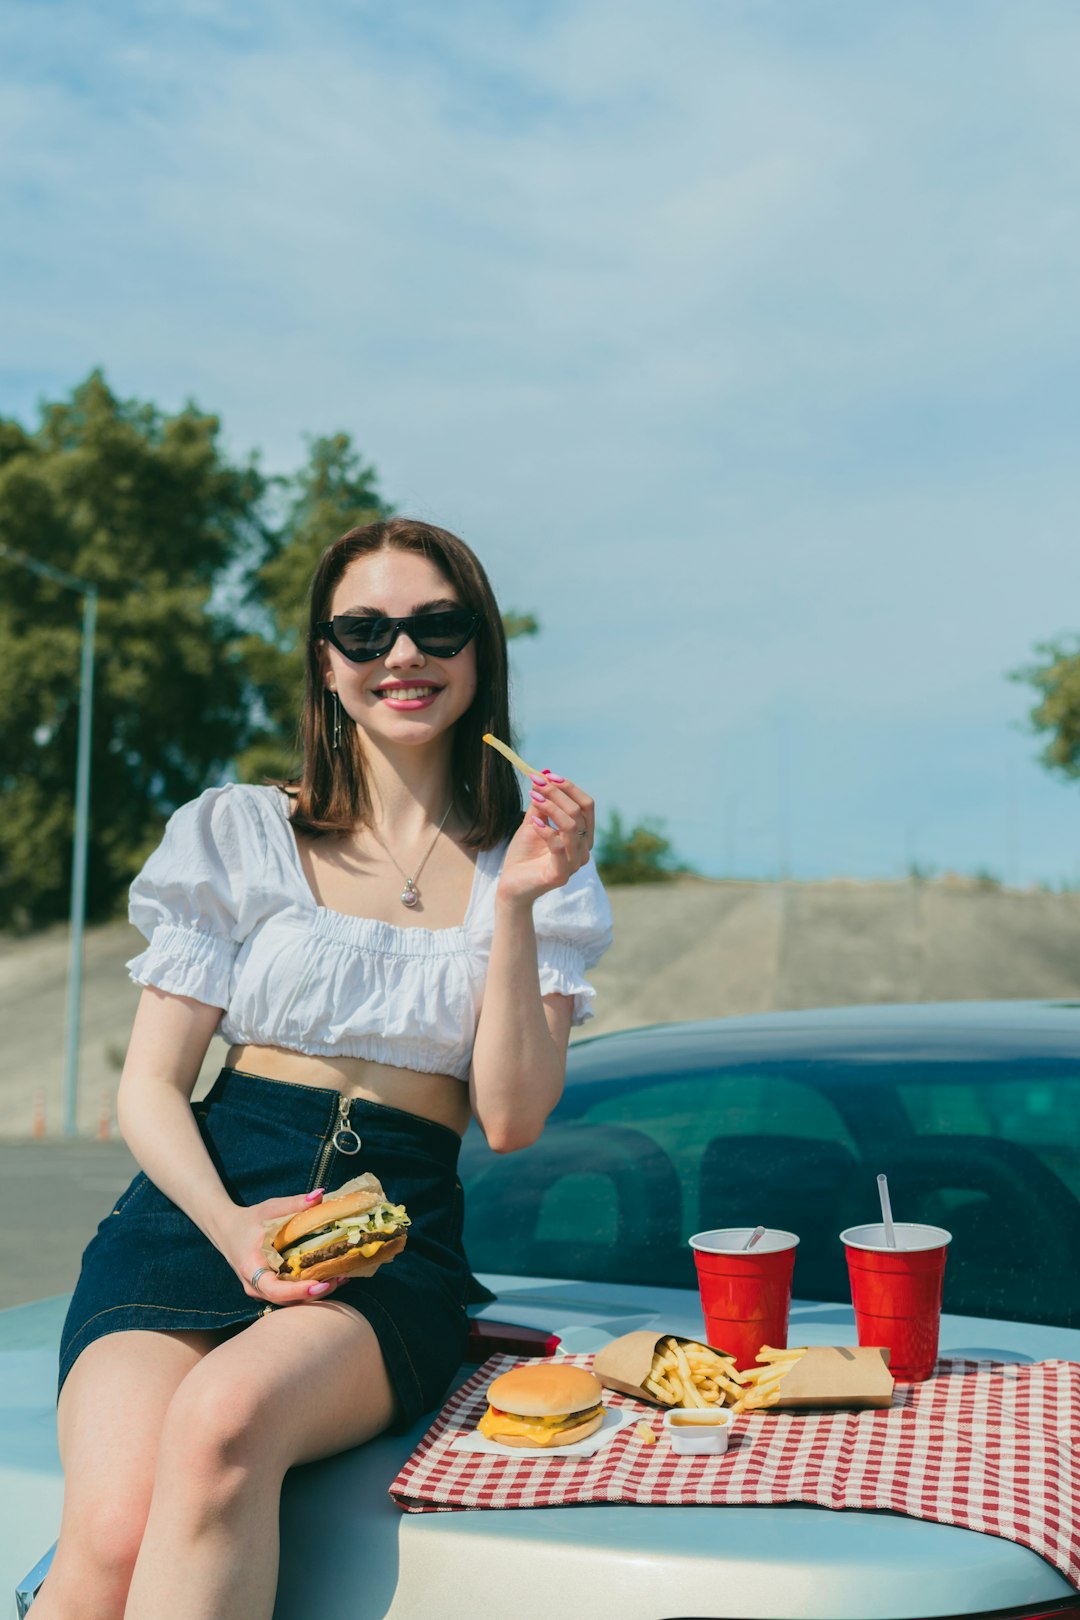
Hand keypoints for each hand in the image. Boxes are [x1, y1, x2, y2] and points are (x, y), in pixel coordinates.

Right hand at [219, 1189, 345, 1305]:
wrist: (227, 1230)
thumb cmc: (249, 1219)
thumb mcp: (270, 1209)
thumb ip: (294, 1203)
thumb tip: (320, 1195)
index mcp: (251, 1267)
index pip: (274, 1289)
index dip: (297, 1291)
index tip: (319, 1284)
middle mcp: (255, 1285)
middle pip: (286, 1300)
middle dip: (313, 1293)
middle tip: (339, 1279)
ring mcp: (261, 1291)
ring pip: (289, 1301)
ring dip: (314, 1293)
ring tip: (340, 1279)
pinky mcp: (269, 1289)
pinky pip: (289, 1295)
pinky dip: (308, 1290)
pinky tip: (330, 1278)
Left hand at [497, 771, 594, 905]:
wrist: (511, 885)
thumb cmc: (524, 855)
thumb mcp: (533, 823)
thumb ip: (541, 804)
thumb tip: (543, 776)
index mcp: (582, 836)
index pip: (586, 806)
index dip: (569, 788)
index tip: (547, 775)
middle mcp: (583, 849)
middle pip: (580, 812)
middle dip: (558, 793)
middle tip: (536, 783)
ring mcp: (574, 864)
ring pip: (571, 826)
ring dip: (551, 807)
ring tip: (533, 798)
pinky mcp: (560, 875)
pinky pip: (558, 847)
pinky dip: (546, 830)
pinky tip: (532, 822)